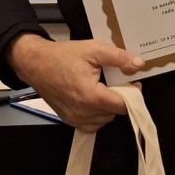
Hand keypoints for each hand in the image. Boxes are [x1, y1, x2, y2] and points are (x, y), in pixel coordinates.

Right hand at [6, 33, 143, 131]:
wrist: (36, 63)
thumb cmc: (63, 56)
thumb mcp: (94, 50)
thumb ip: (118, 58)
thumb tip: (139, 65)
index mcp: (90, 96)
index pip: (121, 106)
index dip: (132, 95)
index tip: (134, 83)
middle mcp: (81, 111)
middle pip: (113, 113)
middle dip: (119, 99)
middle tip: (117, 83)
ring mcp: (73, 118)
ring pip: (103, 121)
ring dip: (108, 108)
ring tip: (104, 90)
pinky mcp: (67, 119)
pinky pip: (90, 125)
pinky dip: (96, 116)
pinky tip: (94, 100)